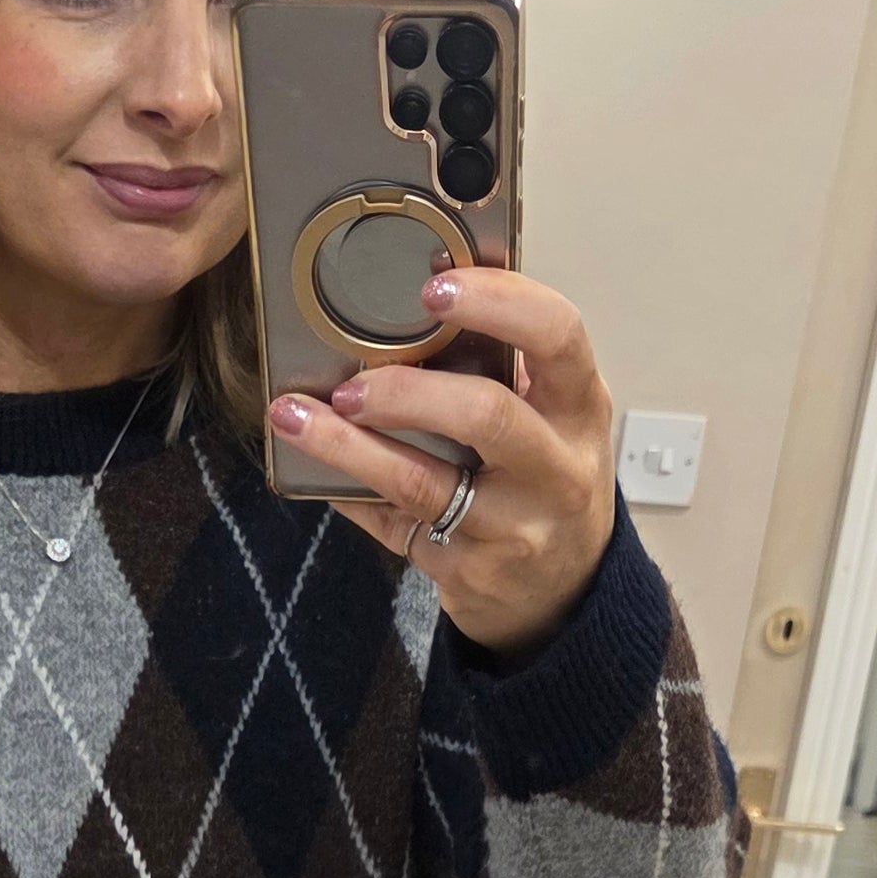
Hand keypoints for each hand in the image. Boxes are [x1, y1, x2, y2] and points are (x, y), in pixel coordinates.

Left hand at [268, 266, 617, 657]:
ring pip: (424, 481)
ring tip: (297, 418)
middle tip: (351, 383)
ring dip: (350, 447)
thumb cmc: (543, 479)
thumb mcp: (548, 415)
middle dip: (407, 391)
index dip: (498, 302)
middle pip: (487, 414)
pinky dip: (352, 493)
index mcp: (579, 405)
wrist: (563, 589)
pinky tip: (315, 472)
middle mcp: (558, 467)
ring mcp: (515, 527)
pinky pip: (396, 526)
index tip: (435, 288)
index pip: (557, 334)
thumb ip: (499, 366)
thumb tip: (406, 304)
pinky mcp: (472, 571)